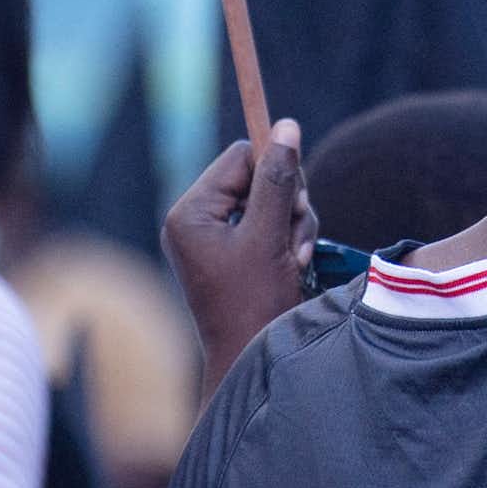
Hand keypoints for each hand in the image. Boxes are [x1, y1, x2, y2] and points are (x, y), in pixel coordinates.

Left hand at [164, 121, 317, 391]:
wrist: (251, 361)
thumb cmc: (255, 302)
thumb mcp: (270, 236)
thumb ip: (278, 180)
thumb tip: (287, 126)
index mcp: (190, 212)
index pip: (241, 157)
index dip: (275, 172)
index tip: (294, 203)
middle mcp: (195, 221)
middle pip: (256, 177)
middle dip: (286, 203)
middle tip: (295, 236)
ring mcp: (212, 239)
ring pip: (269, 200)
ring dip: (293, 224)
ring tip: (294, 258)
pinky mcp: (231, 254)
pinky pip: (267, 224)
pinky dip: (287, 239)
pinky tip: (293, 265)